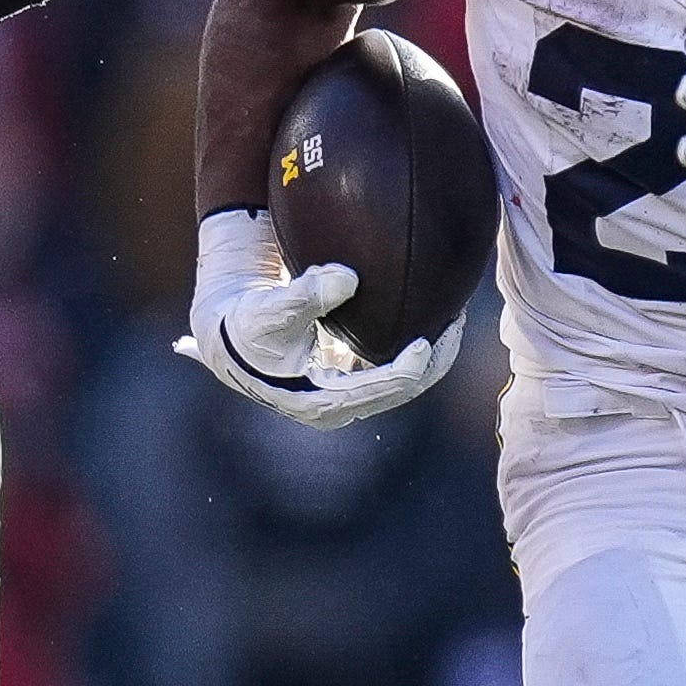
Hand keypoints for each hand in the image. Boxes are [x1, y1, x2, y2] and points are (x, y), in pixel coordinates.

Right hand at [176, 208, 454, 428]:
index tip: (429, 338)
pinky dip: (414, 348)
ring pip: (404, 383)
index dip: (411, 367)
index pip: (382, 390)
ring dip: (431, 355)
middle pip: (403, 391)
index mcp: (323, 402)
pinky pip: (394, 369)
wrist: (229, 337)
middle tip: (456, 323)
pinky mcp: (351, 381)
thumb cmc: (249, 323)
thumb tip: (347, 278)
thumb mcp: (270, 309)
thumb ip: (307, 294)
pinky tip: (433, 317)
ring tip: (455, 318)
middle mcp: (340, 407)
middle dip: (434, 360)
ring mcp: (347, 396)